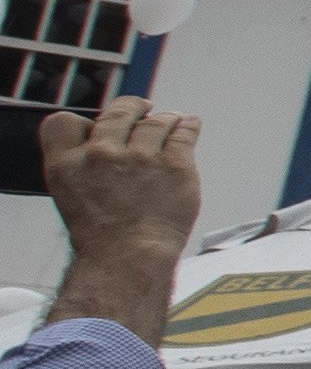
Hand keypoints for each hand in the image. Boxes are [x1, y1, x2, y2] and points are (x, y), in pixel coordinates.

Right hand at [40, 98, 203, 341]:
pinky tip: (189, 124)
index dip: (81, 122)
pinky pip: (185, 131)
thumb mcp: (73, 196)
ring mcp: (140, 158)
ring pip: (157, 121)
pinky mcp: (175, 165)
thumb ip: (84, 165)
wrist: (128, 259)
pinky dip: (188, 125)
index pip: (64, 122)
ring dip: (164, 120)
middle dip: (132, 108)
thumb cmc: (102, 236)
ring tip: (169, 122)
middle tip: (142, 109)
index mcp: (68, 164)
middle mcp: (102, 155)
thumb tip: (105, 139)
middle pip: (119, 111)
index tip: (98, 125)